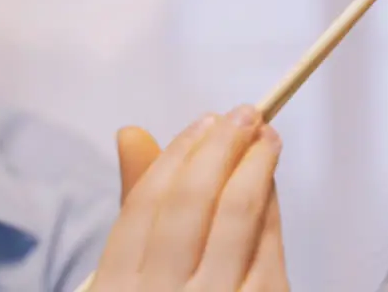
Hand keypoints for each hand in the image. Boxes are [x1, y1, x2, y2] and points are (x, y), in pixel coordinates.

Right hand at [90, 105, 290, 290]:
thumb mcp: (135, 274)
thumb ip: (140, 207)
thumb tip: (133, 132)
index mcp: (116, 290)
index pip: (146, 205)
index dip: (179, 154)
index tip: (204, 122)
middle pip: (192, 202)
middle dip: (221, 149)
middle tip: (245, 114)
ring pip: (236, 217)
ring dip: (256, 167)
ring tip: (267, 138)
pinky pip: (268, 246)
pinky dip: (270, 208)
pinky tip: (271, 185)